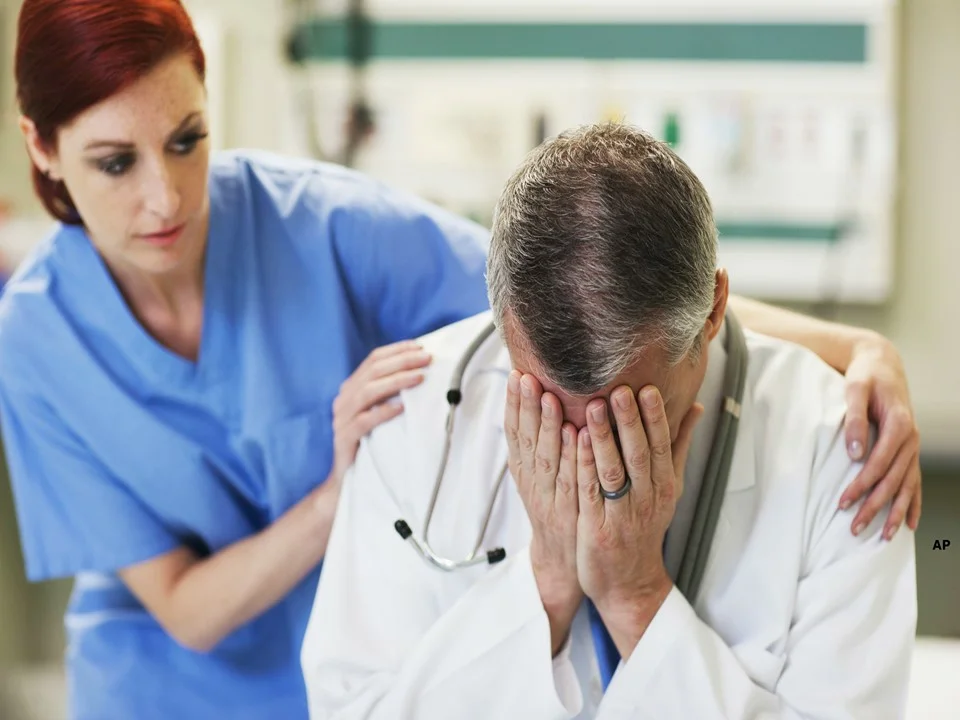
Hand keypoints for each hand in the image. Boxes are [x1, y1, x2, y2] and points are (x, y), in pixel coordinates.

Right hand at [331, 341, 430, 482]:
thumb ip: (388, 393)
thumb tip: (420, 372)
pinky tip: (401, 407)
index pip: (373, 360)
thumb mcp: (377, 412)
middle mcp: (343, 399)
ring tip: (419, 378)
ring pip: (368, 392)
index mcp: (351, 388)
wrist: (345, 478)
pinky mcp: (344, 438)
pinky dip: (383, 412)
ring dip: (396, 382)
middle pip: (373, 372)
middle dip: (402, 361)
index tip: (420, 346)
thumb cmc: (369, 441)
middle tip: (426, 359)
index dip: (396, 350)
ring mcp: (342, 418)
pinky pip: (364, 421)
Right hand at [504, 371, 580, 653]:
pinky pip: (573, 482)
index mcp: (525, 473)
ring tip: (551, 398)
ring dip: (548, 427)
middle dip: (526, 407)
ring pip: (547, 458)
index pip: (515, 434)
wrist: (563, 563)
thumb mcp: (541, 478)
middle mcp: (534, 483)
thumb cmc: (557, 512)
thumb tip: (539, 403)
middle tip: (527, 378)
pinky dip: (574, 458)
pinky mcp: (571, 513)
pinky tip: (580, 437)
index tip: (515, 376)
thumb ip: (539, 444)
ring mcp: (551, 499)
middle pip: (527, 441)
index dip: (513, 405)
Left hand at [576, 386, 701, 655]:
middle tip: (620, 389)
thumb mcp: (668, 487)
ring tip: (592, 407)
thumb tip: (695, 405)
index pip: (662, 446)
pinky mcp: (597, 528)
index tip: (648, 388)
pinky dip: (583, 466)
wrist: (629, 582)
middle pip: (639, 455)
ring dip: (603, 438)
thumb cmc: (645, 525)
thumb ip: (678, 445)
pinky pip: (590, 493)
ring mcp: (622, 515)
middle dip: (630, 422)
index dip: (655, 418)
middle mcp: (647, 499)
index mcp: (664, 486)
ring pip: (613, 472)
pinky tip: (574, 442)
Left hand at [839, 335, 920, 539]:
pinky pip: (914, 481)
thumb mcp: (855, 390)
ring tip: (883, 537)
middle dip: (875, 506)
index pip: (879, 463)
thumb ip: (853, 419)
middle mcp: (911, 439)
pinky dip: (914, 503)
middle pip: (893, 480)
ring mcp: (912, 447)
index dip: (862, 485)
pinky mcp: (909, 450)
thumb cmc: (866, 376)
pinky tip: (910, 524)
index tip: (843, 502)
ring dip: (896, 512)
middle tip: (855, 528)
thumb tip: (854, 453)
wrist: (882, 365)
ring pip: (907, 485)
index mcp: (900, 425)